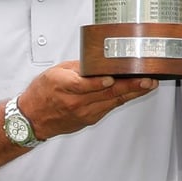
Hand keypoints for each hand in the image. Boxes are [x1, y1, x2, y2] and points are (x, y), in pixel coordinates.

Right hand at [18, 61, 155, 139]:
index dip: (99, 83)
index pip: (83, 85)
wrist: (33, 119)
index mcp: (64, 87)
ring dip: (132, 93)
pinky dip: (122, 98)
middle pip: (106, 94)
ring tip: (148, 84)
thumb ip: (77, 67)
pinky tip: (135, 92)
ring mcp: (84, 113)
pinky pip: (109, 107)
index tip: (112, 78)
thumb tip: (98, 61)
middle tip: (146, 80)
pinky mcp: (89, 119)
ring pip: (112, 101)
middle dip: (129, 87)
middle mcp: (75, 102)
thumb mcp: (55, 72)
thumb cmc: (42, 93)